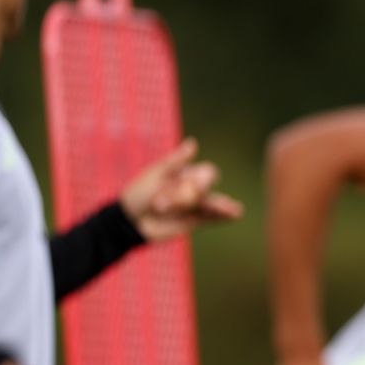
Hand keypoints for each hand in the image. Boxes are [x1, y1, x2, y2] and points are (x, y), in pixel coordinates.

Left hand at [120, 138, 243, 242]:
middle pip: (207, 189)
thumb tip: (194, 142)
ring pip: (214, 204)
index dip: (201, 179)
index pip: (207, 172)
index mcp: (185, 173)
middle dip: (190, 195)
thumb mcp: (155, 174)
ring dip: (223, 206)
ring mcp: (194, 206)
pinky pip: (211, 219)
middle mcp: (193, 189)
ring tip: (234, 210)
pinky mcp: (193, 222)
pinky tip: (236, 215)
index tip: (186, 185)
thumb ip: (176, 161)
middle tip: (161, 204)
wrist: (128, 222)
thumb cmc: (138, 194)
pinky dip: (223, 217)